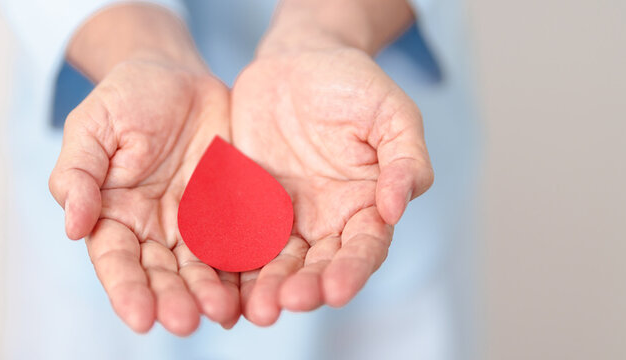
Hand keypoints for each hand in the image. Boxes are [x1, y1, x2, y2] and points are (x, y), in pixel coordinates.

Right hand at [48, 58, 239, 334]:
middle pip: (163, 274)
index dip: (127, 290)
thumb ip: (78, 173)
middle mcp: (155, 230)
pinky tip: (256, 289)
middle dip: (173, 300)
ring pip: (204, 268)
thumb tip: (71, 225)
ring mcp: (197, 224)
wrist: (180, 77)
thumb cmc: (127, 98)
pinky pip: (242, 244)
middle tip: (186, 322)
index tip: (139, 318)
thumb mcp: (93, 126)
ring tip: (223, 312)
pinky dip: (248, 268)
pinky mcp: (233, 213)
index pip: (117, 261)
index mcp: (114, 216)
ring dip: (212, 293)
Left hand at [231, 43, 433, 324]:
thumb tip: (397, 207)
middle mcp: (327, 221)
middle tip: (287, 302)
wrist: (298, 60)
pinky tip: (220, 279)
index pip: (364, 249)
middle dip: (305, 288)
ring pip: (278, 262)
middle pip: (319, 266)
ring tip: (256, 308)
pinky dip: (231, 262)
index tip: (337, 290)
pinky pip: (238, 237)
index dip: (352, 271)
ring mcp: (285, 217)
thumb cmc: (353, 83)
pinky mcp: (247, 207)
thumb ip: (405, 159)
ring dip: (268, 287)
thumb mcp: (392, 113)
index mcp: (366, 206)